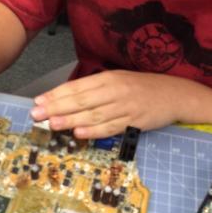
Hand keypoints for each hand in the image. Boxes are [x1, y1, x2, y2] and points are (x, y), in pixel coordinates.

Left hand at [30, 70, 193, 138]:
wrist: (175, 94)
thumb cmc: (141, 87)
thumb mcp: (118, 80)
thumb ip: (95, 89)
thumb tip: (67, 99)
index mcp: (108, 78)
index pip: (77, 87)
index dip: (56, 94)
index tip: (38, 101)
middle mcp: (114, 91)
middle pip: (81, 100)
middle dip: (56, 107)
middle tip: (37, 114)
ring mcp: (125, 106)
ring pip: (93, 114)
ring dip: (71, 120)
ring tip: (52, 124)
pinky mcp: (134, 121)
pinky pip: (111, 127)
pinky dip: (95, 131)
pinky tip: (79, 133)